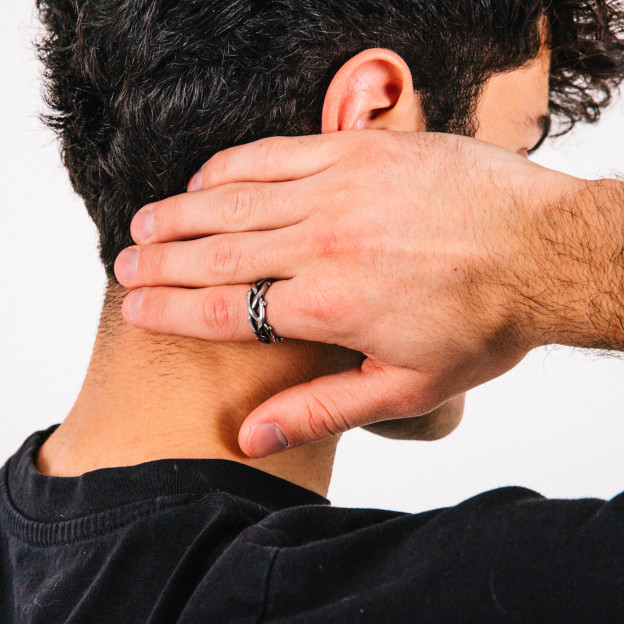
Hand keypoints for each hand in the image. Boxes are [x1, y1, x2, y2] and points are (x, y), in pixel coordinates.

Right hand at [114, 130, 579, 456]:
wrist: (543, 252)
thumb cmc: (481, 322)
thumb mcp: (405, 389)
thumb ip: (322, 408)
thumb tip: (252, 436)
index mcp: (329, 306)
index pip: (225, 308)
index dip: (171, 309)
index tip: (136, 306)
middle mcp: (323, 244)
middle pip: (215, 253)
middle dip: (160, 263)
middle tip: (124, 266)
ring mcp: (340, 190)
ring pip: (234, 201)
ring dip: (181, 214)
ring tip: (144, 225)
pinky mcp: (361, 151)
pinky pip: (276, 153)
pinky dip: (232, 167)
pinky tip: (205, 179)